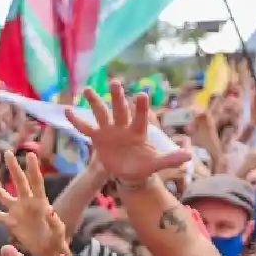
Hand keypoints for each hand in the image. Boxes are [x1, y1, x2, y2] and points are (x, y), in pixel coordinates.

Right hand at [0, 151, 64, 255]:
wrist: (47, 248)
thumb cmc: (56, 238)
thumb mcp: (58, 231)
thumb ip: (54, 221)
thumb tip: (50, 210)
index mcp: (40, 201)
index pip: (36, 182)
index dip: (32, 169)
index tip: (30, 154)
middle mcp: (26, 201)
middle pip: (18, 182)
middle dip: (13, 168)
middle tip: (7, 153)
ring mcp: (16, 209)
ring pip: (1, 196)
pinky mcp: (9, 221)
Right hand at [66, 83, 189, 182]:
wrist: (130, 172)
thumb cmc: (145, 165)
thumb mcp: (157, 164)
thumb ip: (170, 158)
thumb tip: (188, 156)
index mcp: (138, 131)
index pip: (140, 117)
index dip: (141, 107)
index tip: (143, 93)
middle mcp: (123, 127)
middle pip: (119, 110)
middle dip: (117, 97)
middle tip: (114, 82)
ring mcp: (109, 131)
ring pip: (101, 113)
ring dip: (94, 102)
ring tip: (87, 89)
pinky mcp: (98, 138)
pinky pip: (85, 128)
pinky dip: (76, 120)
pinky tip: (67, 110)